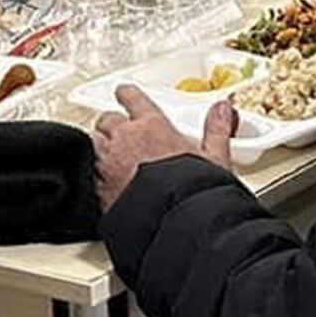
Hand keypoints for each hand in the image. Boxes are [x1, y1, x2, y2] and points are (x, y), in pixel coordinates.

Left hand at [92, 86, 232, 209]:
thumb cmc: (191, 192)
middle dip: (112, 124)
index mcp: (152, 126)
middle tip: (120, 130)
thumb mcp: (214, 159)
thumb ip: (217, 130)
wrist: (172, 223)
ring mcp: (108, 164)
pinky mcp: (99, 189)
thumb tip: (223, 111)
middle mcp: (125, 140)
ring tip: (112, 155)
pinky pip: (92, 173)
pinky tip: (108, 182)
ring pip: (94, 144)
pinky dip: (99, 174)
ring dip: (102, 147)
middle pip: (107, 120)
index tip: (125, 93)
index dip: (127, 94)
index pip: (132, 98)